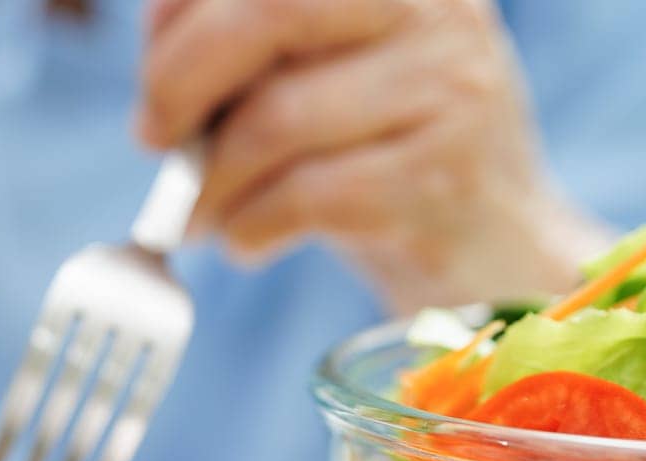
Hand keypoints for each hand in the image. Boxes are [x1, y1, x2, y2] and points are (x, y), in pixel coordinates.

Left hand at [137, 0, 610, 310]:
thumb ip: (249, 45)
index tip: (152, 73)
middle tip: (154, 141)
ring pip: (275, 119)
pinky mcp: (442, 179)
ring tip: (202, 217)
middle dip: (179, 83)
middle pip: (267, 12)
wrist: (493, 252)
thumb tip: (157, 45)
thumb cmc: (380, 157)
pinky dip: (250, 228)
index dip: (182, 13)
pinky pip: (305, 196)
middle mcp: (434, 9)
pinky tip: (248, 242)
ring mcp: (448, 90)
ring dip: (210, 184)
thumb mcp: (319, 78)